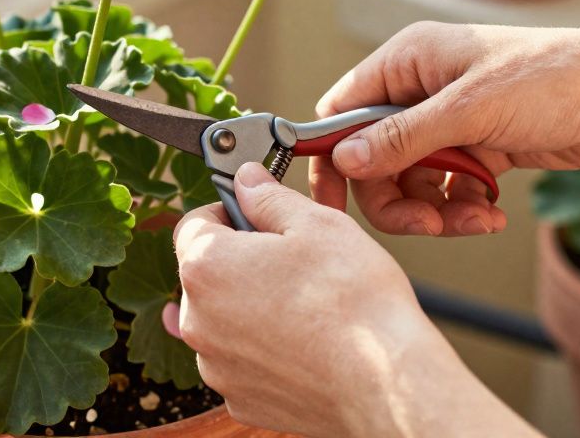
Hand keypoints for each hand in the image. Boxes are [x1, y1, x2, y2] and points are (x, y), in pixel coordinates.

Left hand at [172, 163, 538, 437]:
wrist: (386, 384)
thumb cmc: (354, 302)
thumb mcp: (316, 224)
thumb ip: (268, 197)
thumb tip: (247, 181)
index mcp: (207, 267)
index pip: (193, 224)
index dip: (227, 213)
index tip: (257, 218)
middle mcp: (198, 320)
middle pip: (208, 275)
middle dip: (242, 262)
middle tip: (292, 262)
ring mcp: (216, 364)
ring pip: (225, 320)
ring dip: (252, 307)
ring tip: (305, 305)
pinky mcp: (239, 399)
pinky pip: (242, 360)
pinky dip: (264, 349)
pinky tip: (304, 342)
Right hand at [310, 23, 579, 236]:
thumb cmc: (554, 79)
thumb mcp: (470, 110)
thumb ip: (403, 137)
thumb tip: (343, 159)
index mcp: (407, 61)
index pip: (342, 112)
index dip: (331, 157)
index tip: (331, 202)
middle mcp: (420, 89)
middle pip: (373, 157)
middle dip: (394, 197)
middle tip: (424, 226)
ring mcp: (449, 121)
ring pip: (410, 180)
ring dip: (432, 210)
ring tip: (471, 221)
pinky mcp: (477, 148)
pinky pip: (446, 189)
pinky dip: (460, 208)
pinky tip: (490, 214)